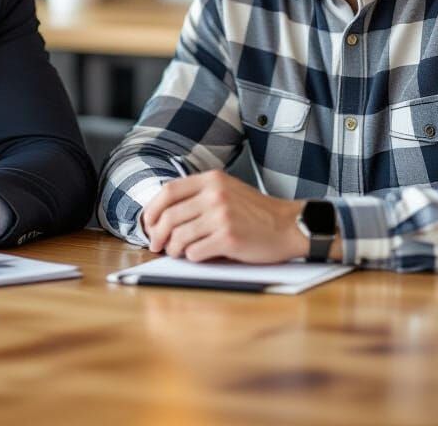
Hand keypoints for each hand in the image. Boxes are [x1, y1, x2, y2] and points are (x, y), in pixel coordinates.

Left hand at [142, 170, 316, 263]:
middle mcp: (215, 194)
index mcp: (212, 179)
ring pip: (179, 236)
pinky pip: (195, 252)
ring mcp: (221, 216)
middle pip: (169, 216)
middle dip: (157, 234)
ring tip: (177, 252)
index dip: (152, 210)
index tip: (149, 223)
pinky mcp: (229, 239)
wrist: (288, 225)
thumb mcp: (227, 189)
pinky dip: (191, 257)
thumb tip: (164, 213)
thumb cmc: (255, 212)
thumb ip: (199, 194)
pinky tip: (198, 256)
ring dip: (173, 249)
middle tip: (156, 245)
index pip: (168, 191)